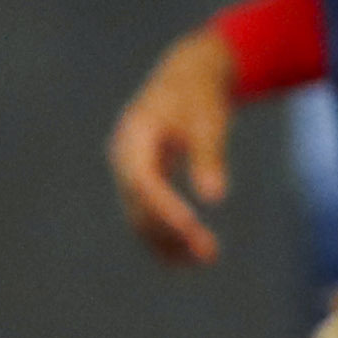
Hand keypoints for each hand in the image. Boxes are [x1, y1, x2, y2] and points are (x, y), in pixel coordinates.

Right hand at [108, 27, 236, 265]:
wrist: (186, 77)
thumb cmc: (199, 95)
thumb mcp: (209, 119)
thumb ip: (208, 156)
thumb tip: (214, 197)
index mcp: (133, 136)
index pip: (143, 180)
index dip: (164, 205)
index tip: (190, 226)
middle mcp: (123, 158)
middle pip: (140, 204)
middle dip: (171, 232)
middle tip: (209, 255)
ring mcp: (128, 171)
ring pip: (140, 215)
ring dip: (168, 240)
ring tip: (205, 260)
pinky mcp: (141, 180)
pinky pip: (147, 213)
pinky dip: (166, 233)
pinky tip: (189, 255)